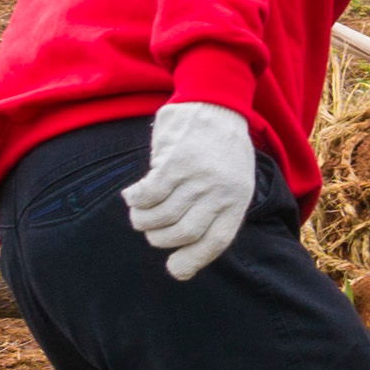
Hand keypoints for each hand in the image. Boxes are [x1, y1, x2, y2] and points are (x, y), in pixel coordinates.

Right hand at [123, 101, 257, 281]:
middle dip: (161, 239)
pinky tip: (132, 195)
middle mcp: (220, 191)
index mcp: (237, 198)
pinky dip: (136, 200)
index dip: (192, 261)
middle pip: (183, 233)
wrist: (218, 100)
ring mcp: (197, 176)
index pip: (216, 242)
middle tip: (152, 231)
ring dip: (143, 219)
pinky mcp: (175, 161)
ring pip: (161, 215)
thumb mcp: (235, 178)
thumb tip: (187, 251)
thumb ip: (217, 210)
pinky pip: (148, 194)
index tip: (174, 269)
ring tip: (140, 212)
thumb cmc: (223, 146)